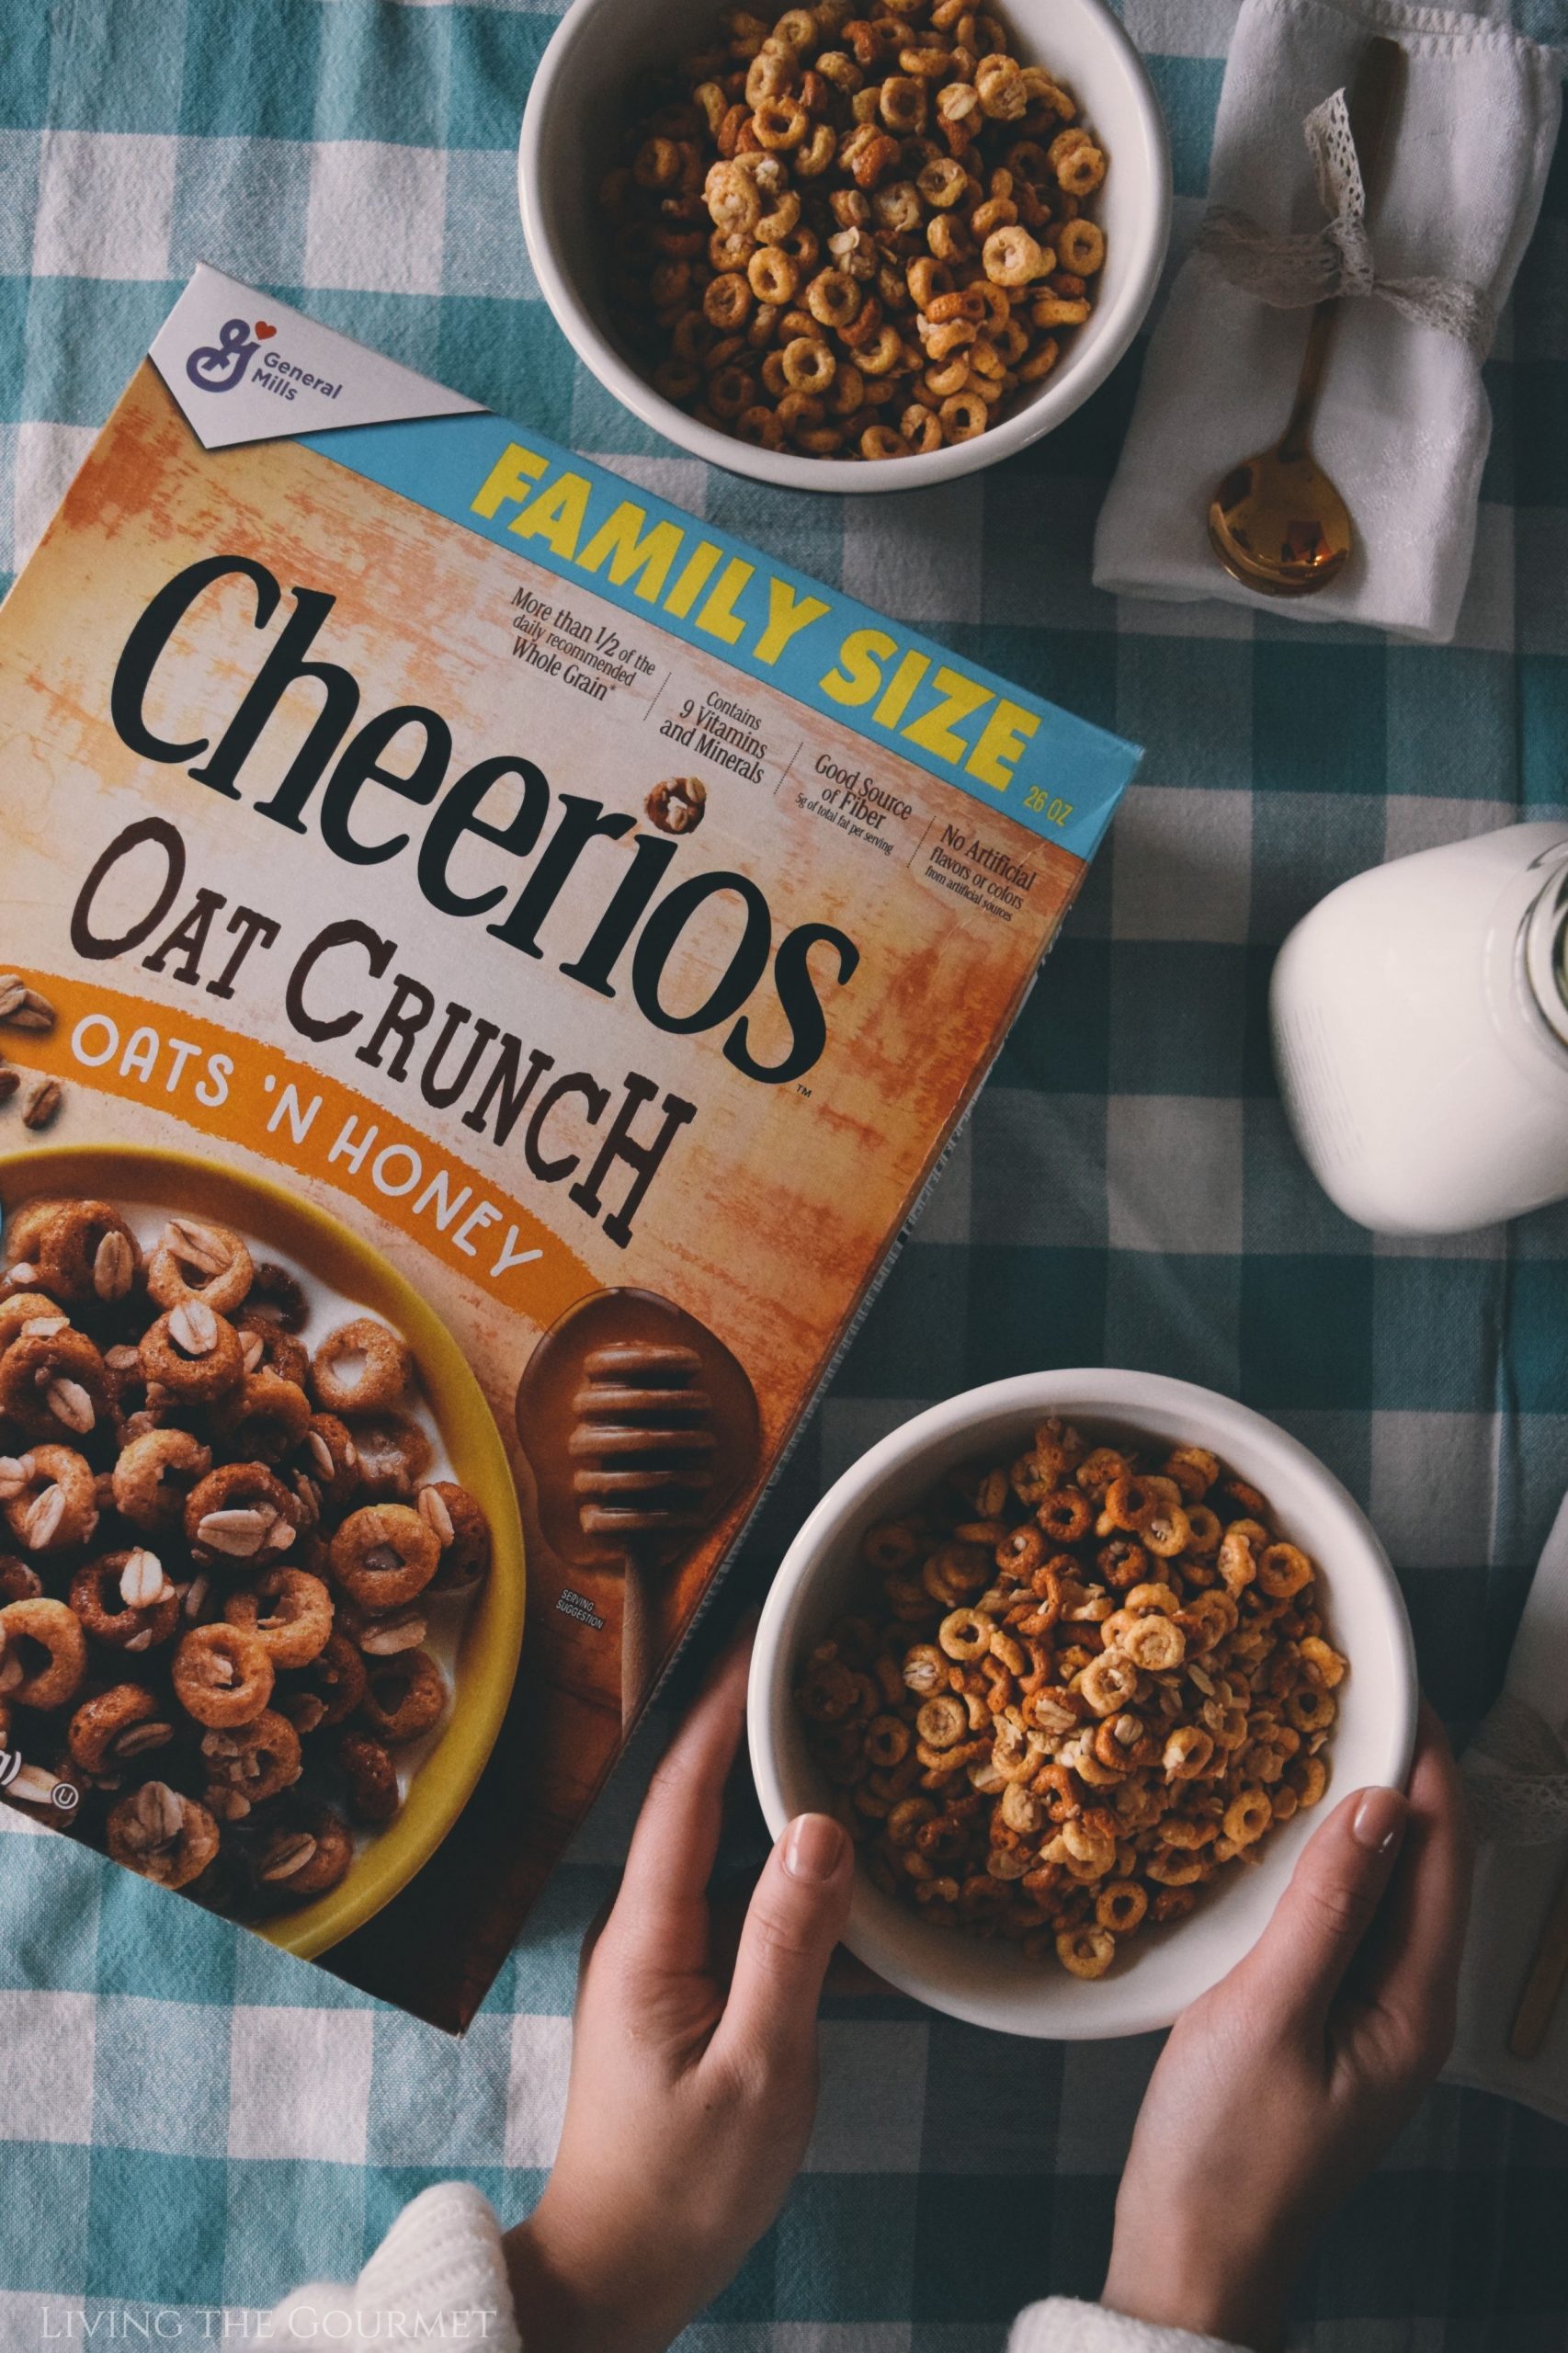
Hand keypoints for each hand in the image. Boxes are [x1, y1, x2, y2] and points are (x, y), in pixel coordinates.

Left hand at [504, 1638, 853, 2352]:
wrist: (617, 2274)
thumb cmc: (683, 2187)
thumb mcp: (758, 2072)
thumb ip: (789, 1946)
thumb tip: (822, 1824)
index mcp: (646, 1936)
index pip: (682, 1789)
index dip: (720, 1707)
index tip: (764, 1634)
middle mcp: (641, 1929)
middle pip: (697, 1802)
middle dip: (750, 1727)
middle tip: (821, 1662)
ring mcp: (658, 1959)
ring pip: (719, 1849)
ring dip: (770, 1792)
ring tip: (841, 1731)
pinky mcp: (680, 1991)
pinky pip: (733, 1900)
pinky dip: (782, 1866)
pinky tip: (838, 1856)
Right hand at [1102, 1701, 1470, 2352]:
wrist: (1191, 2252)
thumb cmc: (1225, 2150)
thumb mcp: (1267, 2015)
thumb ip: (1325, 1907)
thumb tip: (1377, 1802)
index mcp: (1414, 2004)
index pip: (1444, 1853)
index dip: (1428, 1763)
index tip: (1395, 1687)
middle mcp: (1408, 2007)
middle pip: (1424, 1865)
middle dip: (1399, 1777)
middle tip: (1346, 1696)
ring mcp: (1369, 2019)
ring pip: (1383, 1890)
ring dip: (1359, 1816)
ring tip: (1313, 1741)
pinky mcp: (1325, 2024)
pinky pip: (1343, 1921)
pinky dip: (1325, 1864)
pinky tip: (1282, 1837)